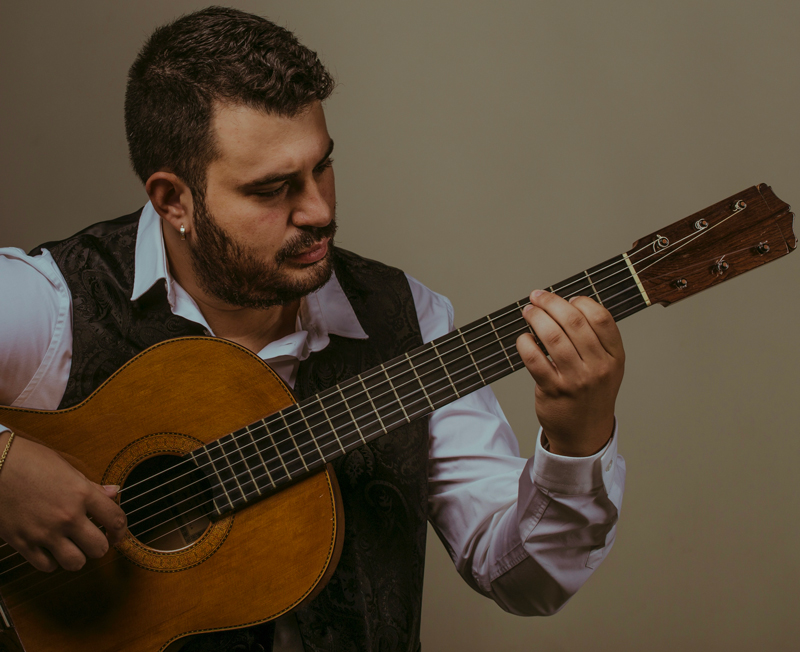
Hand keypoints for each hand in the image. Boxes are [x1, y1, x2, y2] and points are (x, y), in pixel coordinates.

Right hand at [0, 432, 127, 571]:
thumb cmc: (28, 460)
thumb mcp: (66, 468)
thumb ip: (91, 486)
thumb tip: (114, 492)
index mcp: (82, 493)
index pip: (116, 520)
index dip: (122, 531)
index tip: (118, 534)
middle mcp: (67, 516)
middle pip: (99, 548)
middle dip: (100, 546)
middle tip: (94, 540)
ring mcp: (45, 532)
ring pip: (75, 563)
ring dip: (77, 557)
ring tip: (72, 547)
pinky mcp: (23, 543)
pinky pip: (47, 566)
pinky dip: (51, 561)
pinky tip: (50, 549)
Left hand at [516, 289, 624, 456]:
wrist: (584, 433)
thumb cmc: (593, 394)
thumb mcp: (608, 367)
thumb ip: (596, 339)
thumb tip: (567, 304)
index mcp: (615, 357)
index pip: (601, 318)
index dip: (581, 302)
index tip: (568, 299)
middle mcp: (598, 368)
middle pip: (574, 322)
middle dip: (551, 303)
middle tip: (537, 297)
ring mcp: (576, 380)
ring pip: (552, 337)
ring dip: (536, 317)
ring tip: (528, 312)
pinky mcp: (553, 390)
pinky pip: (534, 358)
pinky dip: (525, 342)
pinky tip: (524, 338)